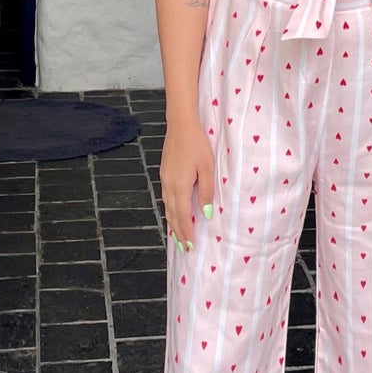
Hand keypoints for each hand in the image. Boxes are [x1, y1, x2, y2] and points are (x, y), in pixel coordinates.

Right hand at [161, 119, 215, 250]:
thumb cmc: (197, 144)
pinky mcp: (164, 173)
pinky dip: (169, 210)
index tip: (190, 245)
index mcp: (180, 185)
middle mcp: (169, 185)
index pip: (182, 215)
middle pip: (172, 214)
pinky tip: (172, 213)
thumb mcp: (207, 167)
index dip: (186, 231)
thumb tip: (205, 212)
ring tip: (177, 236)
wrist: (180, 125)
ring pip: (167, 207)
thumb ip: (206, 190)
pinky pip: (165, 198)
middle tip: (184, 247)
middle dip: (178, 232)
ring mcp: (164, 179)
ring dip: (172, 223)